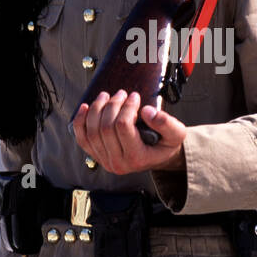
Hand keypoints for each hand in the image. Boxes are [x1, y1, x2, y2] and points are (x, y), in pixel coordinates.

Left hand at [71, 90, 186, 174]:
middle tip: (121, 93)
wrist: (158, 156)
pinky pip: (82, 139)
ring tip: (106, 96)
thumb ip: (165, 122)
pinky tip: (84, 107)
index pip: (123, 127)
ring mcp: (105, 160)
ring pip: (91, 131)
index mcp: (136, 158)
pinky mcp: (97, 155)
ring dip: (96, 109)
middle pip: (105, 128)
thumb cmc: (166, 144)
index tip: (134, 96)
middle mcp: (118, 163)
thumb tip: (146, 111)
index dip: (126, 107)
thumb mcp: (176, 133)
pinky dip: (80, 122)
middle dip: (112, 105)